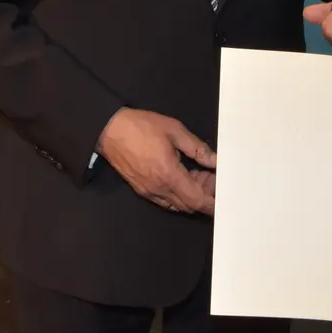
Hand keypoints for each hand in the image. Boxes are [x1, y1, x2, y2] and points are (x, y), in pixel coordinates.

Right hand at [95, 108, 216, 214]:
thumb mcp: (174, 131)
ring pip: (177, 204)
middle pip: (189, 205)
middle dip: (205, 195)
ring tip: (199, 174)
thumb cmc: (141, 127)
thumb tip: (215, 160)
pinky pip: (166, 200)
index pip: (197, 200)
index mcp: (169, 176)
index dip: (212, 203)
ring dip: (192, 194)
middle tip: (212, 175)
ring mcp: (149, 192)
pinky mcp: (141, 190)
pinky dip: (178, 194)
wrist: (108, 130)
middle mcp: (159, 190)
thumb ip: (197, 148)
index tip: (223, 196)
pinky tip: (182, 176)